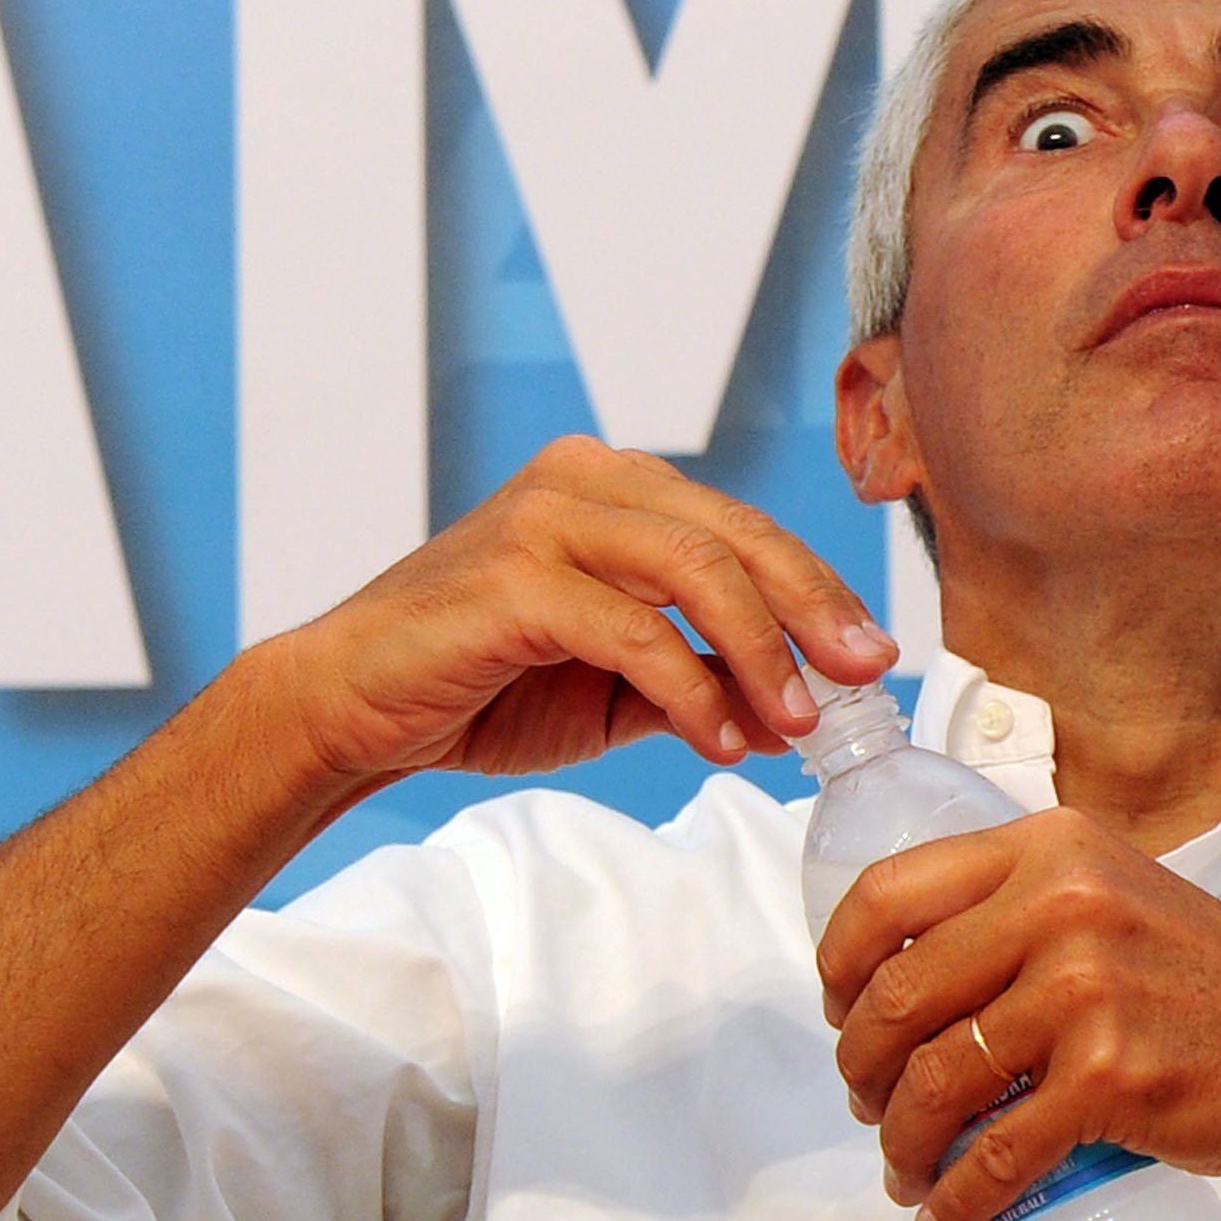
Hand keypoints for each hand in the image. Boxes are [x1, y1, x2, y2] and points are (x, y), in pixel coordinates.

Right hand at [269, 438, 897, 787]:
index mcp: (612, 486)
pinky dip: (688, 689)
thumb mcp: (613, 688)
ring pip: (694, 569)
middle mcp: (581, 480)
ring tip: (799, 722)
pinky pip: (631, 630)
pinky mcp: (511, 580)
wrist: (349, 709)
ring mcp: (543, 520)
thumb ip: (697, 683)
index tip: (872, 656)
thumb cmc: (478, 687)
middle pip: (734, 535)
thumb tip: (799, 715)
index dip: (817, 590)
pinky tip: (721, 740)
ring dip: (761, 652)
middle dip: (812, 609)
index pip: (742, 529)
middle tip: (864, 675)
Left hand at [816, 810, 1220, 1220]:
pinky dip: (955, 1197)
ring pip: (934, 1080)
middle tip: (871, 1105)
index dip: (838, 964)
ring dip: (900, 1142)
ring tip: (906, 1169)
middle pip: (896, 996)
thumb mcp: (1117, 896)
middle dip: (860, 1067)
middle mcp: (1061, 906)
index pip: (889, 893)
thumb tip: (919, 976)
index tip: (839, 1011)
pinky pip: (995, 1153)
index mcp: (1050, 850)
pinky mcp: (1110, 1079)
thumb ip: (1029, 908)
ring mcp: (1085, 992)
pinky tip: (945, 1216)